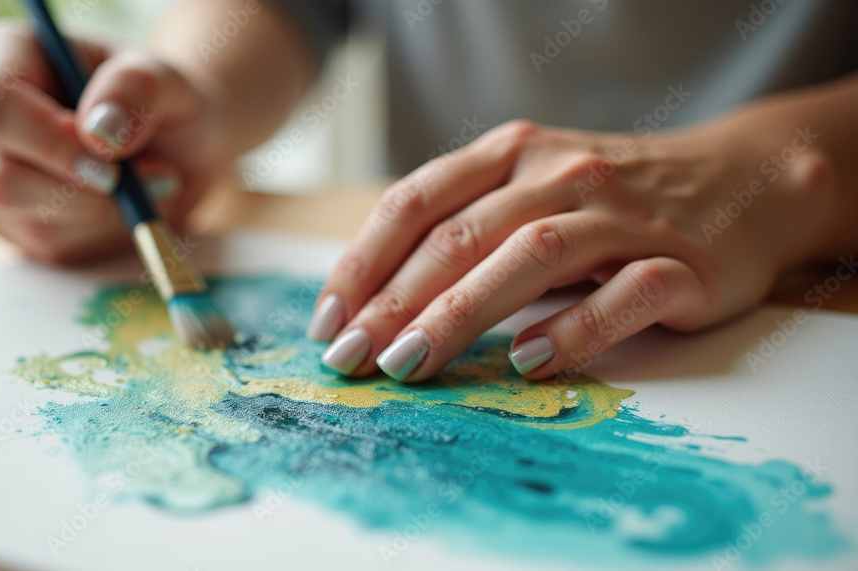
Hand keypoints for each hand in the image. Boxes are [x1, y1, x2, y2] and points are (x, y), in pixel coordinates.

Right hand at [0, 21, 217, 263]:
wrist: (176, 148)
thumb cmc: (162, 103)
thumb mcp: (169, 80)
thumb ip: (138, 88)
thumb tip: (99, 131)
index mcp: (4, 57)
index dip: (48, 141)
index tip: (112, 157)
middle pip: (0, 176)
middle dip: (84, 192)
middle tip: (155, 177)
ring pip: (27, 219)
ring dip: (104, 212)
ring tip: (153, 183)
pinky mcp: (9, 221)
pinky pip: (48, 244)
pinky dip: (101, 232)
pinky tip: (127, 204)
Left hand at [308, 118, 837, 380]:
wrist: (743, 181)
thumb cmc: (611, 198)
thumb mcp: (530, 189)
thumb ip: (465, 226)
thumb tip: (375, 300)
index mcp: (511, 154)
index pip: (416, 202)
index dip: (363, 262)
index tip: (328, 321)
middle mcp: (559, 173)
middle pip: (461, 235)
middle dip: (394, 301)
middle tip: (352, 358)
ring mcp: (621, 215)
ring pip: (529, 255)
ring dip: (461, 313)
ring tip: (411, 364)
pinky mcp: (679, 262)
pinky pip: (622, 294)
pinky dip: (574, 328)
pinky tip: (530, 361)